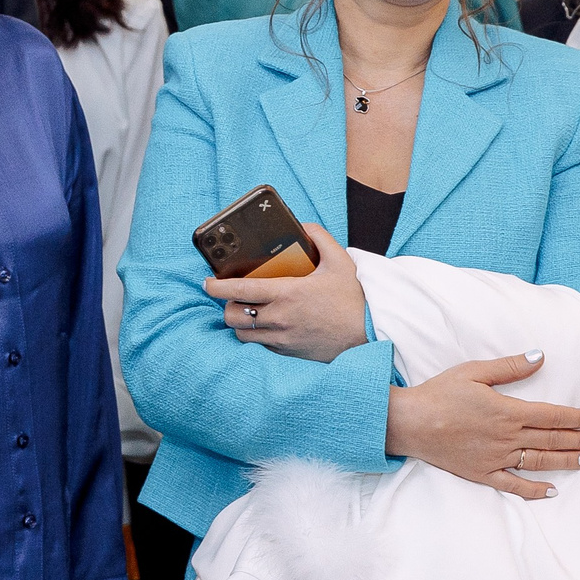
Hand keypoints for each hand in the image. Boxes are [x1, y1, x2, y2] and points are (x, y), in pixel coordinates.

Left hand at [202, 226, 366, 361]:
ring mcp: (282, 339)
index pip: (239, 290)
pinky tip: (264, 325)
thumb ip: (318, 237)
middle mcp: (279, 318)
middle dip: (227, 305)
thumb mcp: (339, 260)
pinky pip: (260, 346)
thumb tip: (302, 226)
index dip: (216, 287)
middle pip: (233, 315)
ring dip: (239, 322)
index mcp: (286, 293)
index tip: (207, 283)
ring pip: (242, 334)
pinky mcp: (288, 353)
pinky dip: (256, 336)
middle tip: (232, 296)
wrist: (371, 333)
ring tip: (246, 311)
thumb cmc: (355, 297)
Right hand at [385, 351, 579, 497]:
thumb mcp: (474, 371)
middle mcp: (507, 437)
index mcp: (507, 411)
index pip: (551, 415)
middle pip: (551, 439)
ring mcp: (496, 458)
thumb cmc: (440, 393)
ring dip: (565, 461)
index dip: (575, 417)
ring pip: (539, 461)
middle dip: (578, 440)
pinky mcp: (483, 473)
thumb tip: (540, 357)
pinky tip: (551, 491)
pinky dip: (533, 490)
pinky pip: (513, 485)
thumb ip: (509, 367)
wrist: (410, 423)